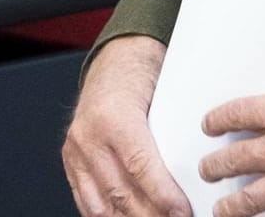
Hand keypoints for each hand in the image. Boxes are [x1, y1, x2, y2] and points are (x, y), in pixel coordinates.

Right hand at [63, 36, 190, 216]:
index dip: (163, 196)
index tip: (183, 212)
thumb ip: (172, 138)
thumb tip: (193, 177)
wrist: (115, 62)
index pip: (140, 166)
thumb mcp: (164, 98)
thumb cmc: (142, 77)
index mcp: (113, 116)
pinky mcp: (70, 162)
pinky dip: (109, 216)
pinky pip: (86, 202)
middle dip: (151, 215)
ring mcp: (75, 151)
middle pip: (120, 192)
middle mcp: (88, 135)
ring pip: (101, 205)